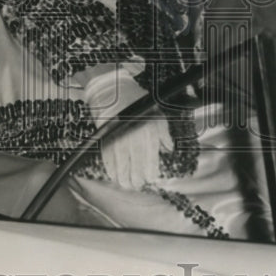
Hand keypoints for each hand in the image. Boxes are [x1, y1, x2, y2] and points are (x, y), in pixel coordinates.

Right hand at [83, 69, 173, 189]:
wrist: (115, 92)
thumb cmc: (138, 104)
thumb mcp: (157, 116)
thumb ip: (164, 135)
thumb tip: (168, 149)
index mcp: (149, 135)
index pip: (151, 162)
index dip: (151, 174)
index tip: (150, 178)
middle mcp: (134, 140)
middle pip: (136, 170)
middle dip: (137, 180)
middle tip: (137, 184)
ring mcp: (119, 141)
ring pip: (121, 169)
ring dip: (124, 179)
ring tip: (126, 183)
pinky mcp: (106, 140)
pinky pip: (108, 161)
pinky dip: (111, 170)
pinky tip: (114, 175)